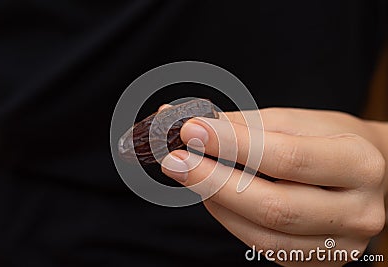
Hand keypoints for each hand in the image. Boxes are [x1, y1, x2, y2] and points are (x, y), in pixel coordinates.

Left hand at [161, 107, 386, 265]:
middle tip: (175, 160)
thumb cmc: (328, 140)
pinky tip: (215, 198)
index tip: (191, 129)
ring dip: (217, 204)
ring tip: (189, 176)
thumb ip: (243, 126)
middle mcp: (359, 211)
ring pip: (265, 236)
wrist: (366, 173)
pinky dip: (233, 221)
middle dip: (215, 182)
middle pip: (274, 207)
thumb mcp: (293, 122)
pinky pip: (266, 248)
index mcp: (359, 164)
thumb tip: (189, 123)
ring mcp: (340, 244)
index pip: (287, 158)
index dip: (233, 145)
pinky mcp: (319, 260)